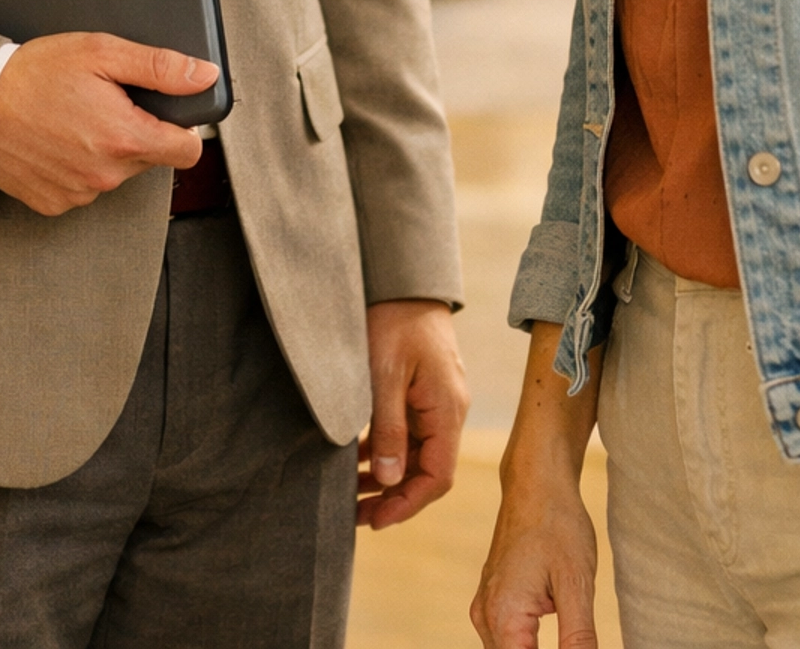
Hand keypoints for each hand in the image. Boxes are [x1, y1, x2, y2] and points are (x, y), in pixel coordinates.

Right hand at [0, 31, 217, 214]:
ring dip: (106, 150)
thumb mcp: (101, 53)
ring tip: (75, 118)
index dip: (182, 129)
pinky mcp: (54, 203)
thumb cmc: (34, 74)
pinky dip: (78, 166)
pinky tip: (58, 141)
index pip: (188, 151)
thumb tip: (203, 76)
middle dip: (137, 131)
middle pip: (150, 158)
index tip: (166, 114)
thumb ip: (158, 66)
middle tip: (105, 102)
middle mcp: (105, 176)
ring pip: (116, 174)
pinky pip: (84, 188)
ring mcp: (78, 194)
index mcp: (124, 138)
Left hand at [358, 299, 468, 528]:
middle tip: (355, 514)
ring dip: (388, 476)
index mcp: (447, 410)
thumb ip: (390, 427)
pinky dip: (386, 450)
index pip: (437, 476)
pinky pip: (409, 433)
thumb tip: (390, 479)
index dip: (407, 504)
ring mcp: (436, 401)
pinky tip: (359, 458)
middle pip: (427, 470)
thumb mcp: (385, 374)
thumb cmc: (395, 321)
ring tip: (351, 492)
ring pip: (416, 454)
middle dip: (393, 496)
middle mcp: (448, 410)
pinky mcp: (422, 391)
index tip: (374, 520)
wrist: (403, 279)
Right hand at [470, 471, 598, 648]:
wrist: (536, 481)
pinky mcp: (493, 600)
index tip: (575, 648)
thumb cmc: (557, 523)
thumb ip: (579, 639)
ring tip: (571, 638)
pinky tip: (553, 644)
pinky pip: (506, 641)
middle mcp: (486, 617)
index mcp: (504, 617)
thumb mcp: (577, 584)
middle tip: (577, 642)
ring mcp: (486, 608)